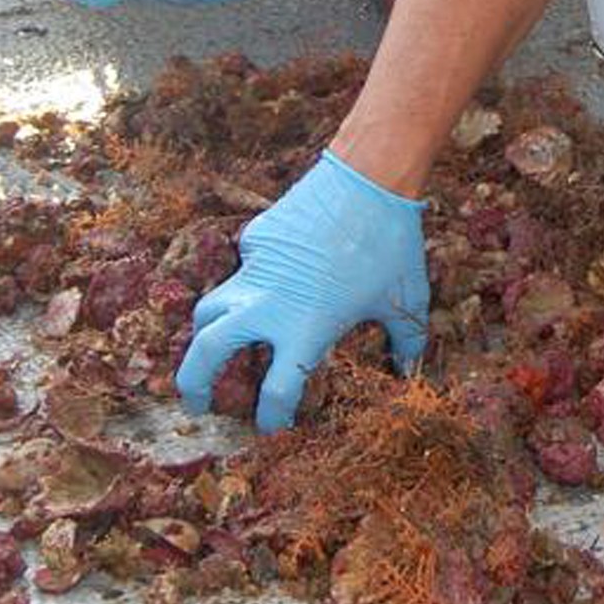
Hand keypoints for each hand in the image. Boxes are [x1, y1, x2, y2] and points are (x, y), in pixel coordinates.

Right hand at [175, 151, 427, 430]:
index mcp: (304, 330)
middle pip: (207, 352)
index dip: (273, 417)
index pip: (276, 393)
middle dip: (195, 384)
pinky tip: (279, 274)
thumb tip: (409, 371)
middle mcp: (268, 304)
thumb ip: (406, 343)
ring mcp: (255, 269)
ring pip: (210, 307)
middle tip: (199, 403)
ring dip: (206, 333)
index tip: (273, 425)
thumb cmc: (391, 243)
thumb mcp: (405, 299)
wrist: (369, 177)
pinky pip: (246, 267)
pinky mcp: (256, 238)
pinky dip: (251, 280)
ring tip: (213, 346)